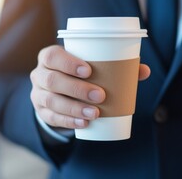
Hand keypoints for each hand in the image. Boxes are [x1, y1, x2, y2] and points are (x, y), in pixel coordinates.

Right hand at [30, 45, 150, 128]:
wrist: (58, 89)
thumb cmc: (78, 73)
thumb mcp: (89, 65)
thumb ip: (115, 66)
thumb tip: (144, 70)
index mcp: (49, 57)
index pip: (52, 57)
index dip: (68, 63)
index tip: (89, 70)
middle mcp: (39, 74)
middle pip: (52, 80)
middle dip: (76, 89)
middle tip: (100, 95)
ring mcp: (37, 94)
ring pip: (51, 101)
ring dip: (74, 108)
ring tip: (95, 113)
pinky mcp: (41, 112)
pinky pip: (51, 118)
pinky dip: (68, 121)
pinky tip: (83, 123)